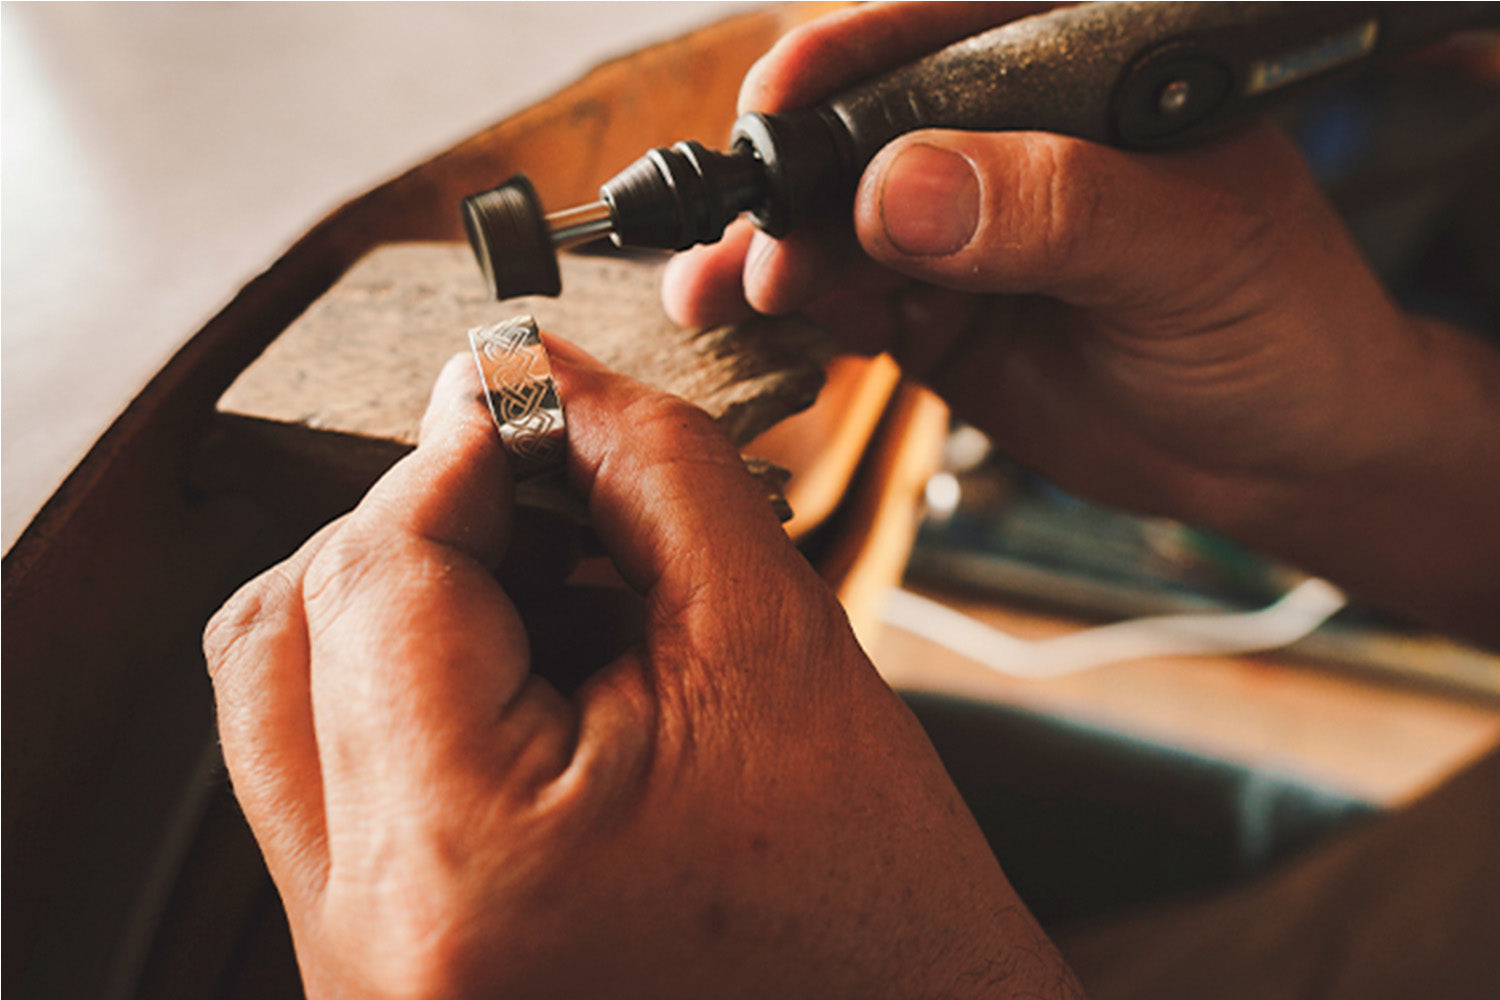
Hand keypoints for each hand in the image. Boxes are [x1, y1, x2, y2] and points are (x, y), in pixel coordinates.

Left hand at [204, 344, 1081, 998]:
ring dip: (400, 602)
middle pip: (288, 631)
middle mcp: (369, 938)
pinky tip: (530, 673)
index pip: (376, 573)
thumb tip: (533, 376)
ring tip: (547, 590)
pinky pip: (329, 777)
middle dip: (418, 523)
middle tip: (542, 485)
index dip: (453, 453)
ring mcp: (355, 966)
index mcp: (466, 856)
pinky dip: (408, 689)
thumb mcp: (773, 641)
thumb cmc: (870, 902)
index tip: (523, 398)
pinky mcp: (375, 964)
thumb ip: (643, 468)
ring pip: (282, 700)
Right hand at [663, 2, 1499, 641]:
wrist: (1275, 451)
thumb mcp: (1185, 250)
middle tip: (751, 240)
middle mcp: (1002, 139)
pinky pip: (840, 301)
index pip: (945, 31)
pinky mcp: (931, 308)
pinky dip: (791, 316)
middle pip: (860, 130)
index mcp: (1076, 72)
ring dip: (769, 254)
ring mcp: (958, 226)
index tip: (781, 98)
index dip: (850, 54)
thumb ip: (1053, 210)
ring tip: (724, 293)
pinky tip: (751, 327)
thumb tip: (898, 190)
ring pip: (833, 221)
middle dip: (787, 180)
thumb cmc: (1278, 322)